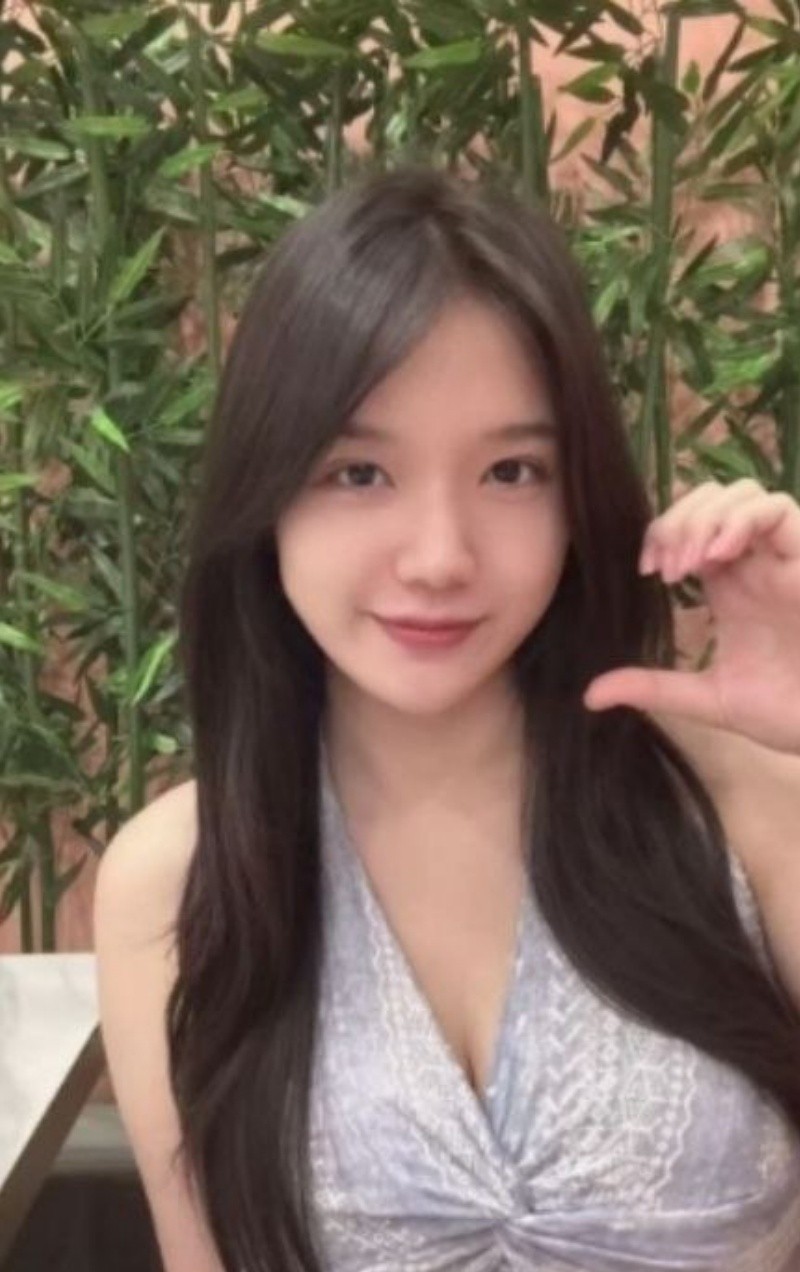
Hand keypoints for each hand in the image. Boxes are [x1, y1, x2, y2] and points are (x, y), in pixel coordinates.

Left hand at [583, 478, 799, 754]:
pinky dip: (741, 520)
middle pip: (710, 498)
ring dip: (705, 517)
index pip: (688, 527)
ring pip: (743, 493)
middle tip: (666, 568)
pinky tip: (719, 556)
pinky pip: (778, 508)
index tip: (647, 570)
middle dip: (677, 520)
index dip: (660, 534)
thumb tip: (591, 696)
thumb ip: (653, 689)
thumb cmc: (787, 713)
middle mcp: (755, 563)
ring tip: (691, 563)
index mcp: (730, 585)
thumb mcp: (709, 699)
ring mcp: (783, 557)